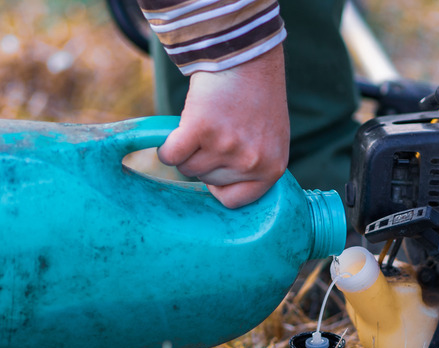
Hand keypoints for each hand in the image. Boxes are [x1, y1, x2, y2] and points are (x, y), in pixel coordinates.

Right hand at [157, 45, 289, 208]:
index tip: (220, 167)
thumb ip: (255, 166)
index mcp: (272, 168)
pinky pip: (170, 155)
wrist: (246, 56)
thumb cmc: (257, 96)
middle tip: (218, 129)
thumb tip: (224, 193)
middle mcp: (250, 162)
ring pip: (186, 167)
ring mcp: (226, 147)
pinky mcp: (201, 129)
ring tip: (205, 121)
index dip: (221, 185)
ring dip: (187, 148)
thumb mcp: (270, 138)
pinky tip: (182, 127)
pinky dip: (167, 144)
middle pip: (206, 181)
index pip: (235, 201)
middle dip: (205, 158)